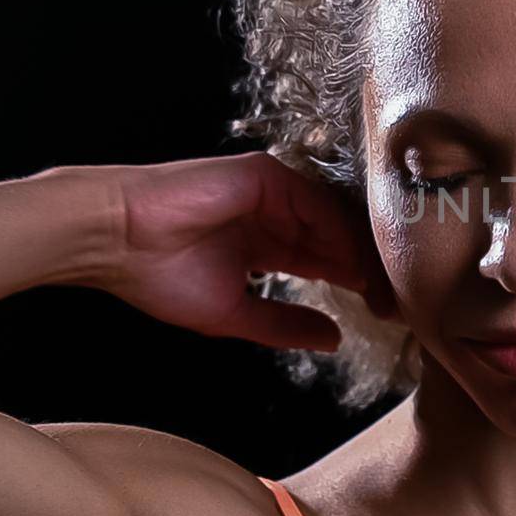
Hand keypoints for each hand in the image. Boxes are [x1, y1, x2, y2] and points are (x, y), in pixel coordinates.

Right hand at [66, 151, 400, 352]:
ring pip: (333, 221)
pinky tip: (355, 265)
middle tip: (400, 303)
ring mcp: (272, 192)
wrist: (116, 239)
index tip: (385, 314)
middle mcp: (275, 215)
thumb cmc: (158, 274)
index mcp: (266, 244)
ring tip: (385, 289)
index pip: (325, 261)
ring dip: (361, 255)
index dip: (355, 285)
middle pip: (338, 239)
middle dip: (369, 271)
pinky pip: (315, 204)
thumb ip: (285, 325)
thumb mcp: (234, 313)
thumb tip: (333, 341)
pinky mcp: (266, 175)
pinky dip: (338, 233)